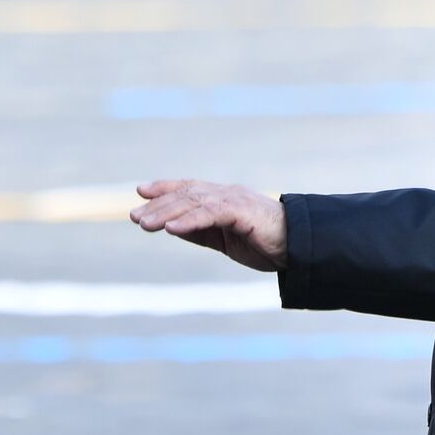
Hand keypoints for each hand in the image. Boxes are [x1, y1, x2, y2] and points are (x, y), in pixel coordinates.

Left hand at [130, 179, 287, 271]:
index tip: (141, 191)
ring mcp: (235, 200)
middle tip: (135, 216)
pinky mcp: (243, 211)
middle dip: (158, 204)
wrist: (299, 246)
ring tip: (144, 224)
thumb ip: (201, 231)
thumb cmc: (266, 243)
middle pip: (187, 194)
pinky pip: (211, 213)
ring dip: (167, 212)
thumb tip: (171, 226)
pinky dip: (190, 220)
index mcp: (224, 199)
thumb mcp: (225, 239)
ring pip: (195, 201)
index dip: (165, 188)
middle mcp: (227, 194)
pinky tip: (171, 229)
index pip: (190, 188)